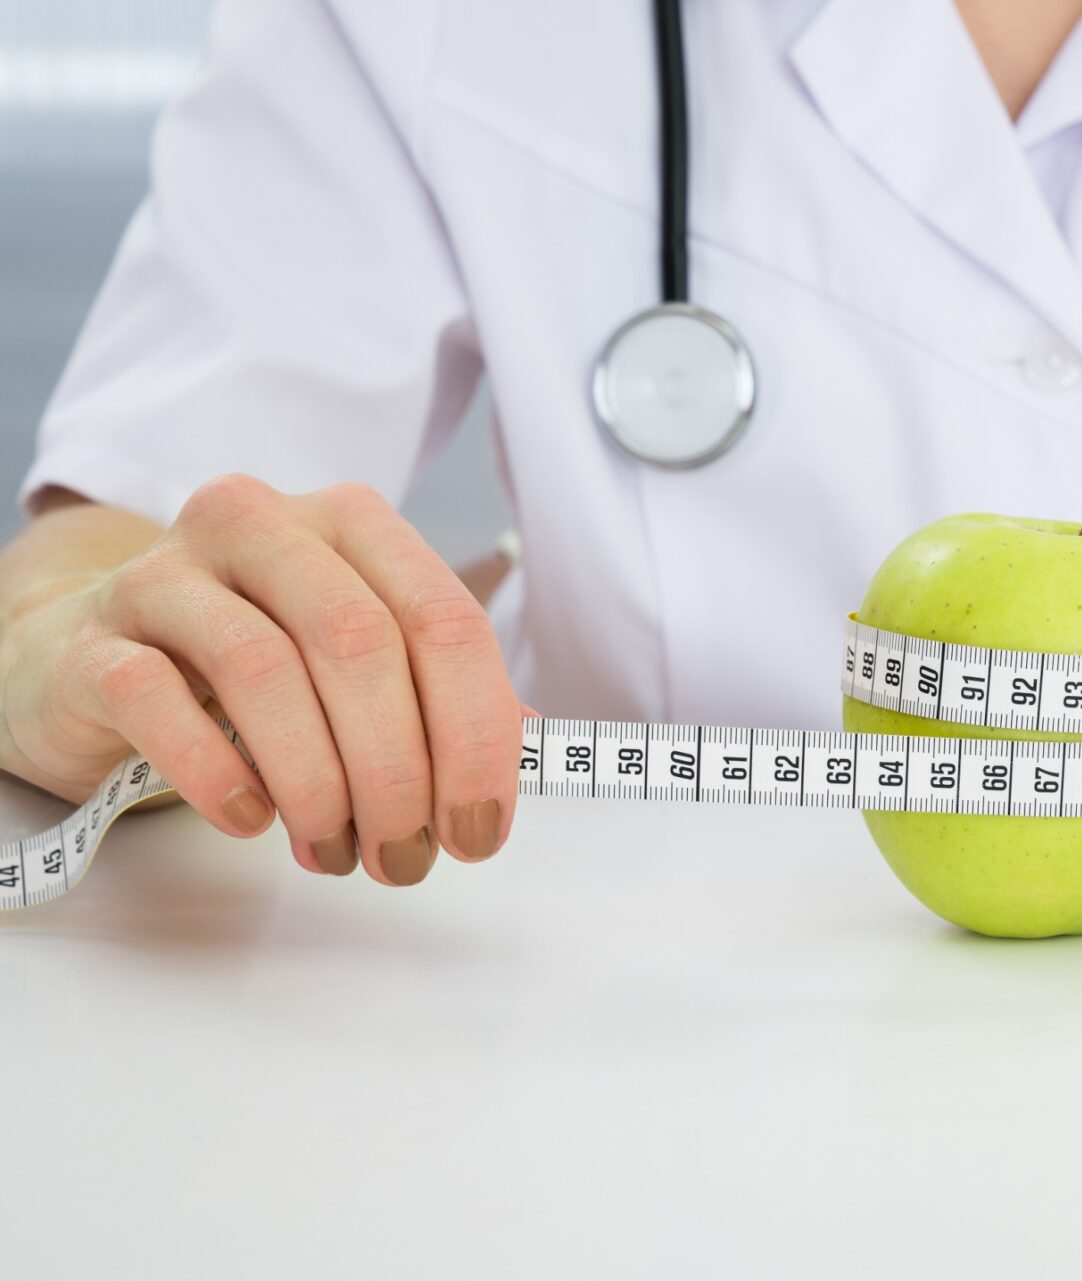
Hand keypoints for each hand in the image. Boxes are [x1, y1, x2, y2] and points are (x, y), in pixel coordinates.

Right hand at [0, 475, 522, 884]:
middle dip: (399, 771)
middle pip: (360, 643)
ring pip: (264, 670)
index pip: (446, 620)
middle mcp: (262, 527)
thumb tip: (536, 752)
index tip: (479, 829)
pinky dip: (217, 772)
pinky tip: (253, 819)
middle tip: (405, 857)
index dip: (477, 735)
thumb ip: (442, 693)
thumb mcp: (358, 663)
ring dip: (318, 784)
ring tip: (333, 852)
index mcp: (352, 523)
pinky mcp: (93, 640)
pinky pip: (159, 699)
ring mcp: (167, 575)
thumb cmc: (252, 666)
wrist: (93, 657)